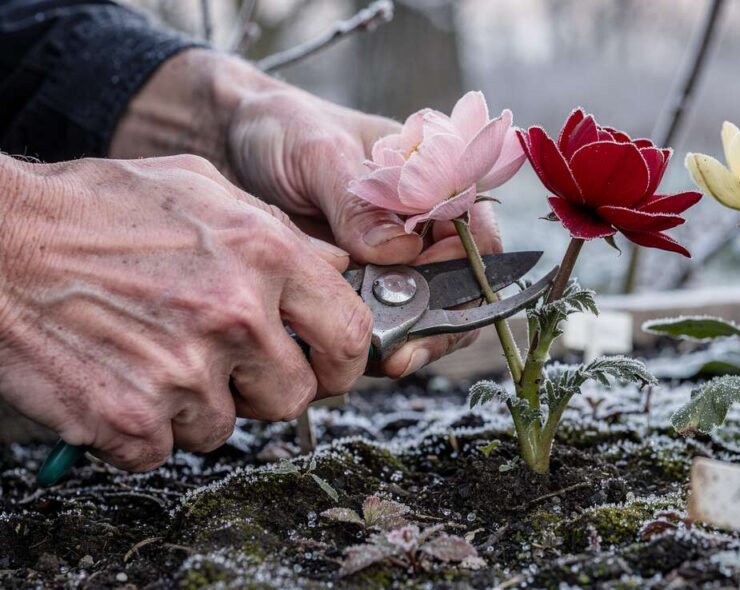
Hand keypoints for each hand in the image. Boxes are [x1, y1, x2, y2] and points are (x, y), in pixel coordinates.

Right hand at [0, 154, 370, 469]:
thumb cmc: (92, 209)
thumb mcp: (198, 188)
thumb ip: (275, 230)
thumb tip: (335, 265)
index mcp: (264, 254)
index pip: (349, 335)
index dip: (342, 361)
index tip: (327, 367)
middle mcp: (234, 316)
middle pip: (293, 397)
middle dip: (261, 388)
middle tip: (220, 363)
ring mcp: (183, 373)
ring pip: (222, 427)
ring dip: (192, 406)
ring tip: (147, 355)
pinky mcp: (130, 419)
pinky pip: (162, 450)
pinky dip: (140, 429)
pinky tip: (114, 379)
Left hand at [110, 50, 503, 377]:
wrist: (226, 145)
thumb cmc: (282, 130)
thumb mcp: (317, 152)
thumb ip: (357, 200)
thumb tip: (398, 251)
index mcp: (434, 180)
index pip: (477, 235)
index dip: (468, 272)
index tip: (430, 294)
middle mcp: (423, 226)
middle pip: (460, 289)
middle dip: (437, 325)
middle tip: (403, 352)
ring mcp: (393, 262)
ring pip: (425, 316)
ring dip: (406, 340)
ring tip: (372, 356)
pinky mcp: (360, 288)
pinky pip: (380, 325)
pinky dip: (368, 342)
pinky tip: (344, 351)